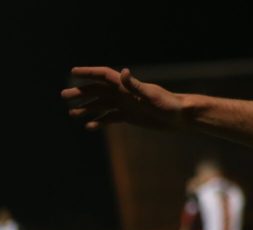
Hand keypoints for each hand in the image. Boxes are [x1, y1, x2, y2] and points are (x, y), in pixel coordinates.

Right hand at [62, 66, 183, 130]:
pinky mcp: (130, 117)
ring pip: (101, 106)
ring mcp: (125, 105)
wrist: (180, 117)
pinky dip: (100, 122)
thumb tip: (123, 72)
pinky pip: (111, 118)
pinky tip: (89, 127)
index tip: (72, 72)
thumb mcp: (151, 95)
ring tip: (72, 113)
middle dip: (80, 93)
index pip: (103, 75)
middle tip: (64, 95)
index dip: (88, 73)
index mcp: (127, 85)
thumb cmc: (168, 104)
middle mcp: (123, 93)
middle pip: (97, 91)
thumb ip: (135, 85)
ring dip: (86, 108)